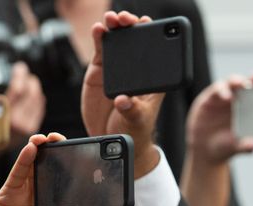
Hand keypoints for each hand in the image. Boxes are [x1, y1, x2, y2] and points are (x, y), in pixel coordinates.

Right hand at [0, 63, 45, 164]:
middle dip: (30, 81)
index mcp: (2, 116)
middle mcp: (16, 123)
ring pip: (37, 102)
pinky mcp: (29, 131)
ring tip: (30, 81)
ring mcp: (25, 128)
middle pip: (31, 94)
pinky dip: (38, 100)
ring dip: (35, 89)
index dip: (20, 76)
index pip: (18, 90)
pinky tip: (34, 93)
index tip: (19, 67)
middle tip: (26, 73)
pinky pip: (39, 111)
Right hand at [0, 133, 73, 205]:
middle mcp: (45, 200)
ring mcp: (27, 196)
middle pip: (54, 172)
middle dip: (58, 154)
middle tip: (61, 139)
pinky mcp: (9, 195)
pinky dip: (24, 161)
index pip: (70, 187)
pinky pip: (19, 174)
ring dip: (40, 152)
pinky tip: (31, 149)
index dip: (76, 171)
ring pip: (36, 168)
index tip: (82, 156)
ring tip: (45, 138)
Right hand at [81, 11, 162, 177]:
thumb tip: (124, 100)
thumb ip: (131, 110)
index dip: (151, 33)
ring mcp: (116, 68)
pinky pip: (101, 50)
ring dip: (115, 27)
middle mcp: (134, 69)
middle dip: (131, 25)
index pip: (154, 50)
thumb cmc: (133, 130)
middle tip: (126, 19)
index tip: (146, 23)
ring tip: (112, 20)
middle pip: (134, 40)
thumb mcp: (136, 120)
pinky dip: (99, 38)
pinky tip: (98, 29)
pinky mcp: (100, 72)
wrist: (112, 139)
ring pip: (117, 41)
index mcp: (151, 78)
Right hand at [185, 74, 252, 166]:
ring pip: (231, 83)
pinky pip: (216, 90)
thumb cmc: (225, 145)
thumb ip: (245, 146)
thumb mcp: (236, 147)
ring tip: (240, 84)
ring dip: (236, 81)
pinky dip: (221, 91)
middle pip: (248, 83)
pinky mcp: (209, 99)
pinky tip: (226, 96)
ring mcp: (223, 98)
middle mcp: (237, 99)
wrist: (205, 150)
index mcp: (249, 108)